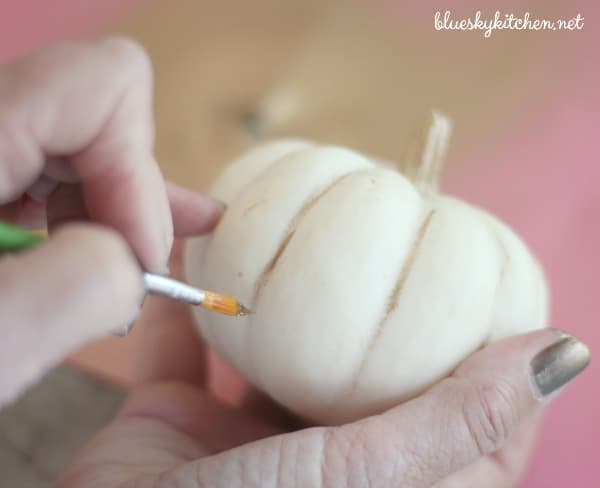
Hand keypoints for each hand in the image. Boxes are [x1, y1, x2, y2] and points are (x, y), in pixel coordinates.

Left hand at [0, 38, 222, 405]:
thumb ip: (75, 288)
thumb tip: (134, 256)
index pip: (100, 84)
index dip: (138, 167)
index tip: (138, 254)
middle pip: (96, 110)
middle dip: (133, 194)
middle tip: (140, 270)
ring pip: (81, 140)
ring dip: (117, 207)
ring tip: (140, 263)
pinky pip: (52, 169)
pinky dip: (90, 213)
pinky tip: (118, 244)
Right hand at [58, 245, 589, 486]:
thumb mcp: (365, 477)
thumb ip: (459, 418)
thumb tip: (564, 354)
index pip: (464, 425)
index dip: (489, 359)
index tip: (495, 289)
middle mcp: (317, 466)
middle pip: (368, 376)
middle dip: (382, 313)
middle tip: (401, 236)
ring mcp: (242, 442)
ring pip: (278, 353)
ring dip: (283, 297)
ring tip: (306, 227)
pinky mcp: (177, 420)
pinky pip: (187, 345)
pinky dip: (190, 295)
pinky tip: (200, 236)